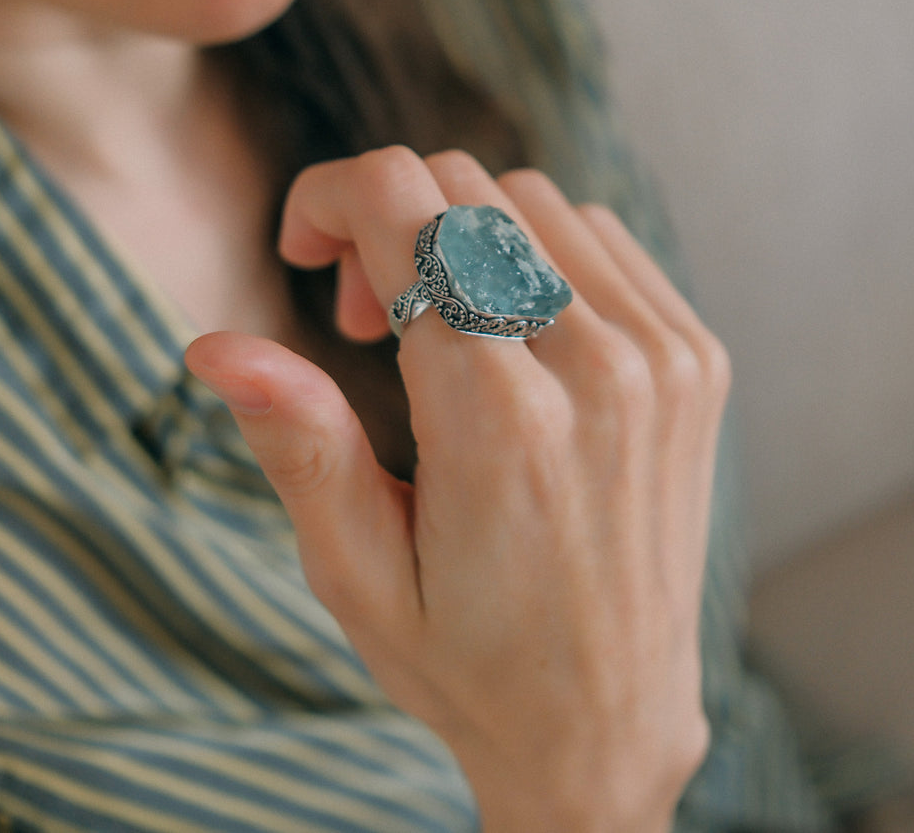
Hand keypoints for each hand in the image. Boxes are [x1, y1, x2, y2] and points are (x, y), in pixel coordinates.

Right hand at [185, 147, 729, 832]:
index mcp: (499, 420)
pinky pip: (600, 237)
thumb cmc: (467, 661)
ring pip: (531, 200)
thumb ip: (299, 444)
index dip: (326, 197)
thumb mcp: (359, 574)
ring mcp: (664, 358)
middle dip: (385, 219)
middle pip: (463, 188)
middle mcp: (598, 369)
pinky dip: (536, 250)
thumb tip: (214, 346)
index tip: (300, 250)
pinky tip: (509, 328)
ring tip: (438, 331)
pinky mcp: (698, 358)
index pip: (403, 208)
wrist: (610, 725)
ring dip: (461, 233)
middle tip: (361, 318)